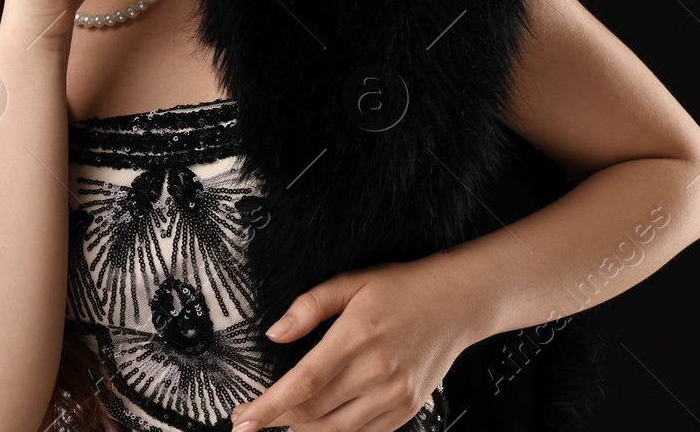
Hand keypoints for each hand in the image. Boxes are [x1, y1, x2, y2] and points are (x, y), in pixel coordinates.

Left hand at [228, 259, 480, 431]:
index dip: (268, 407)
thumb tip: (275, 334)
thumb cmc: (401, 288)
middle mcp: (377, 372)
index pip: (303, 384)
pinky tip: (319, 424)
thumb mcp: (351, 282)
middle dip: (277, 419)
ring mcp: (395, 396)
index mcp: (356, 338)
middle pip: (314, 412)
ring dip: (304, 430)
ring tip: (283, 421)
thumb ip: (308, 307)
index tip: (242, 419)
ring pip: (336, 430)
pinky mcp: (407, 409)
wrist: (457, 303)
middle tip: (251, 417)